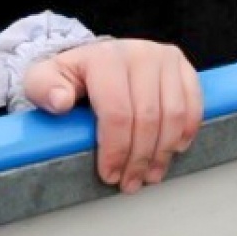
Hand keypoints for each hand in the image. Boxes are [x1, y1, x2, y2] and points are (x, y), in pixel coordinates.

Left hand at [23, 40, 201, 193]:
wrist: (98, 58)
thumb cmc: (72, 76)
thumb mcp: (44, 79)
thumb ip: (43, 88)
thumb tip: (60, 102)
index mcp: (104, 58)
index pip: (117, 112)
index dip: (116, 150)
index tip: (109, 174)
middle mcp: (138, 53)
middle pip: (148, 118)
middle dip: (139, 158)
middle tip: (131, 182)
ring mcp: (163, 58)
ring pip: (173, 114)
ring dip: (163, 152)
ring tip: (150, 174)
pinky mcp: (181, 66)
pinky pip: (193, 104)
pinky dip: (186, 131)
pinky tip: (173, 149)